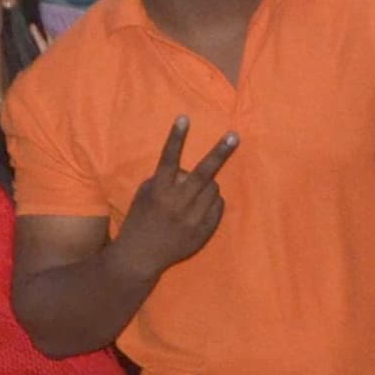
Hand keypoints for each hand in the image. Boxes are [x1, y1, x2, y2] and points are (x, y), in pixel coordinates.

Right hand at [121, 115, 238, 272]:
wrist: (140, 257)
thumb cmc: (140, 221)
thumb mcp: (144, 195)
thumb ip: (163, 179)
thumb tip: (184, 170)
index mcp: (159, 190)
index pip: (169, 158)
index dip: (177, 137)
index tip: (184, 117)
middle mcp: (178, 202)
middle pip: (204, 172)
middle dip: (220, 152)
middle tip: (234, 136)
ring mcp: (193, 218)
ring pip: (213, 188)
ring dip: (207, 185)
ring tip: (193, 196)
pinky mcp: (203, 230)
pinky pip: (217, 206)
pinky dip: (211, 203)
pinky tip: (198, 209)